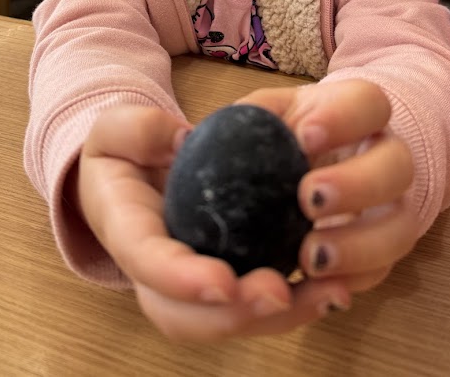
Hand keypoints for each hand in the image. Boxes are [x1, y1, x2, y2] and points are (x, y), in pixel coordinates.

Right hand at [75, 104, 351, 341]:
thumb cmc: (122, 152)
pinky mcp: (221, 284)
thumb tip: (184, 141)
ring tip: (326, 295)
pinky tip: (333, 288)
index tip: (225, 282)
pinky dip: (293, 306)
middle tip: (280, 293)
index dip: (183, 280)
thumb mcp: (116, 127)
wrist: (126, 177)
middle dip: (237, 315)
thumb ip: (138, 129)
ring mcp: (188, 285)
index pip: (148, 263)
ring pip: (226, 322)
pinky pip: (252, 309)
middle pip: (187, 316)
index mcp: (127, 231)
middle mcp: (155, 272)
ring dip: (276, 318)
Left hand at [237, 80, 416, 295]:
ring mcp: (391, 205)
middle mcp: (385, 155)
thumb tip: (188, 141)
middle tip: (309, 199)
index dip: (344, 118)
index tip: (305, 137)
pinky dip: (352, 279)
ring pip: (400, 226)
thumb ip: (244, 121)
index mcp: (356, 111)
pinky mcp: (383, 249)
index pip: (369, 102)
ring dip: (359, 244)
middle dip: (357, 184)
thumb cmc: (284, 133)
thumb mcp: (265, 113)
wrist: (320, 162)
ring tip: (310, 257)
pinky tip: (317, 284)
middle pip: (398, 165)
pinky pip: (382, 270)